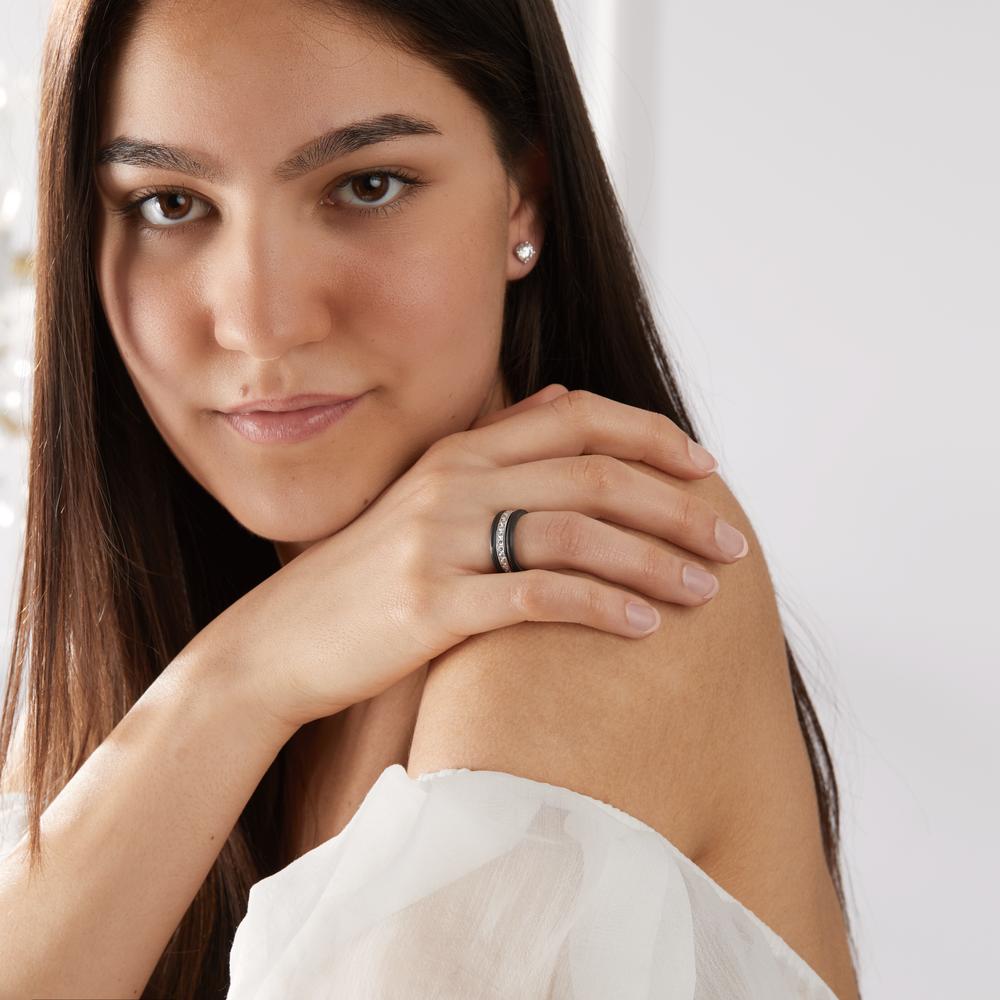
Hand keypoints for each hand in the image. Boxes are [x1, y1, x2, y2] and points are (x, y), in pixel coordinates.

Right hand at [182, 386, 745, 732]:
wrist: (274, 643)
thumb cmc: (360, 577)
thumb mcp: (422, 498)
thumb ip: (494, 447)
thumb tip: (562, 401)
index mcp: (459, 451)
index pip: (578, 418)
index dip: (651, 436)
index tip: (705, 466)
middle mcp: (453, 483)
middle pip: (593, 475)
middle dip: (675, 505)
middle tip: (731, 541)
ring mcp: (439, 541)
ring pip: (576, 533)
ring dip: (654, 560)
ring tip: (708, 590)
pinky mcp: (430, 604)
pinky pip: (536, 595)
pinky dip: (601, 606)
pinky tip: (646, 625)